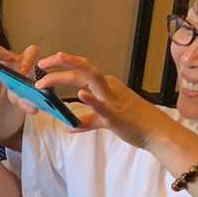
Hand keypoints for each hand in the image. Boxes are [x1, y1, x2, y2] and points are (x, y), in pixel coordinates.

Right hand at [0, 36, 41, 115]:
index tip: (23, 72)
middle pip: (0, 50)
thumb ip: (28, 103)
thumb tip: (33, 110)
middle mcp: (9, 56)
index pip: (31, 52)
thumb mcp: (23, 98)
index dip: (28, 60)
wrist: (8, 92)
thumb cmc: (18, 92)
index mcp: (24, 62)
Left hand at [33, 52, 172, 149]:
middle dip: (60, 65)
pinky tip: (80, 94)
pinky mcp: (116, 116)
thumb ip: (87, 120)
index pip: (82, 70)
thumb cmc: (134, 124)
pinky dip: (91, 99)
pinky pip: (103, 106)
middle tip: (40, 65)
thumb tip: (70, 125)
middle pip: (82, 70)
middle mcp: (109, 87)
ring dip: (68, 75)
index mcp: (106, 86)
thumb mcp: (105, 119)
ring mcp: (113, 100)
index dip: (63, 64)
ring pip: (91, 79)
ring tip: (50, 73)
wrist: (157, 133)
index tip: (45, 63)